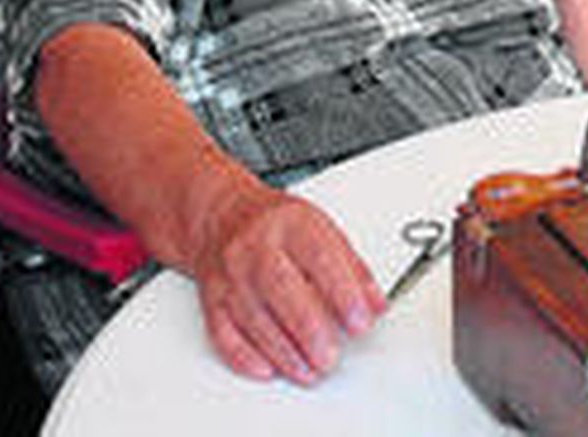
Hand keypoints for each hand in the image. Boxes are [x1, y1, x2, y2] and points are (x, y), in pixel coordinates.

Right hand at [188, 180, 386, 383]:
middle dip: (308, 330)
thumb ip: (353, 268)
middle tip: (330, 358)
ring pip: (253, 317)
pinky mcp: (211, 298)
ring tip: (309, 371)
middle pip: (282, 290)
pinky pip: (223, 331)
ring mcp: (230, 274)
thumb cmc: (278, 225)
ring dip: (283, 351)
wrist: (224, 217)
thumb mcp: (324, 230)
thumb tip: (376, 305)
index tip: (360, 322)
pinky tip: (268, 369)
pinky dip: (244, 356)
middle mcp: (257, 248)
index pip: (320, 260)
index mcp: (293, 225)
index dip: (343, 295)